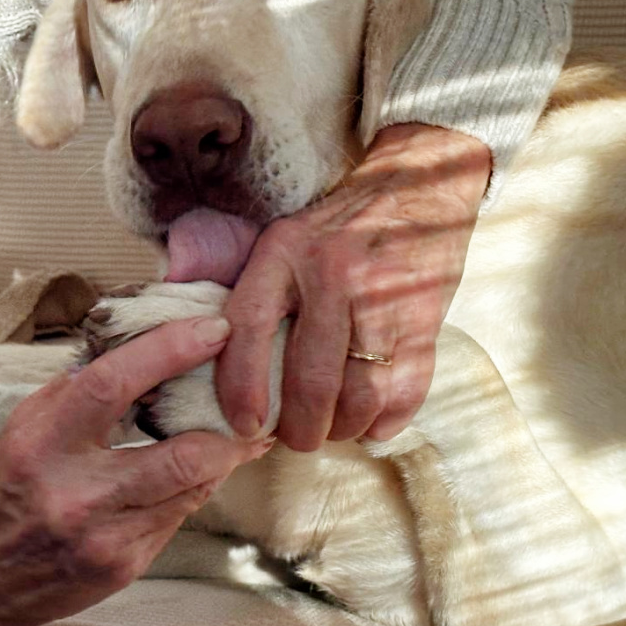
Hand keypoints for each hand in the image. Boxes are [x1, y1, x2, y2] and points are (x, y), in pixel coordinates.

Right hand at [0, 316, 269, 625]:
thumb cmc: (6, 492)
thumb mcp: (25, 428)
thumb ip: (78, 391)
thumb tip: (141, 354)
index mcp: (42, 443)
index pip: (112, 383)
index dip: (170, 351)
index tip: (212, 330)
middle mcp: (75, 492)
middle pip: (180, 454)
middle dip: (228, 427)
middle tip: (250, 401)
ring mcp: (104, 536)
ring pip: (193, 488)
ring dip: (224, 458)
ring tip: (242, 435)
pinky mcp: (124, 566)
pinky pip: (179, 518)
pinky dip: (195, 488)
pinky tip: (202, 472)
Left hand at [216, 124, 491, 449]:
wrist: (415, 186)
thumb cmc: (334, 228)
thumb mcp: (279, 239)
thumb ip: (246, 289)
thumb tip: (202, 352)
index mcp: (284, 253)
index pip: (248, 327)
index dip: (241, 386)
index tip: (245, 424)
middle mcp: (332, 274)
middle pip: (311, 379)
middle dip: (301, 428)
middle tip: (296, 438)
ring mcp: (383, 297)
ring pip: (361, 393)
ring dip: (344, 428)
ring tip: (334, 428)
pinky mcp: (424, 316)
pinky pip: (407, 388)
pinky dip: (387, 419)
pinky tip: (372, 421)